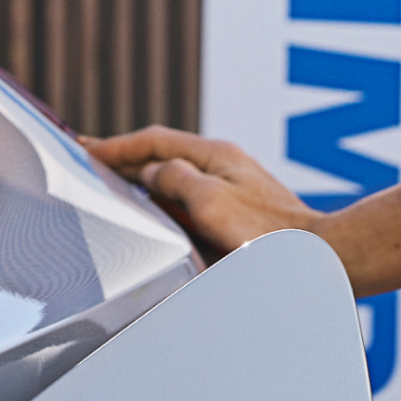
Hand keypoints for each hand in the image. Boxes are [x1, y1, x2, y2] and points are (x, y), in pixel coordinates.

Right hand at [84, 127, 321, 261]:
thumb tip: (151, 173)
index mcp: (215, 156)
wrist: (314, 258)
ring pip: (174, 176)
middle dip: (125, 156)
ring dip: (142, 176)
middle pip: (163, 155)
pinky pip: (186, 198)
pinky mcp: (235, 212)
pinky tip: (152, 211)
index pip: (154, 141)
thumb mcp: (210, 201)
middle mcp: (222, 167)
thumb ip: (175, 179)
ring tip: (110, 181)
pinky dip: (161, 198)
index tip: (85, 147)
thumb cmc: (266, 234)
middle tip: (89, 159)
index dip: (117, 145)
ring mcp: (230, 188)